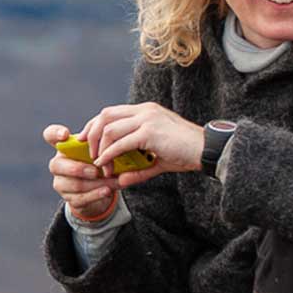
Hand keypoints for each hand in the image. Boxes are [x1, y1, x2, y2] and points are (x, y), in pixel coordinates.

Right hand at [43, 123, 119, 220]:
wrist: (99, 187)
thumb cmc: (98, 160)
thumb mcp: (100, 150)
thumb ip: (103, 145)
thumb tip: (111, 148)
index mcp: (63, 146)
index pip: (51, 135)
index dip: (55, 133)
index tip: (65, 134)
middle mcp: (57, 164)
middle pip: (57, 165)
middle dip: (79, 169)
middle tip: (96, 171)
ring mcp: (61, 183)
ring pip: (74, 184)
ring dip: (95, 184)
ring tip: (111, 182)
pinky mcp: (69, 198)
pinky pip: (81, 198)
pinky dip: (96, 194)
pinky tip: (107, 191)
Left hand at [78, 103, 204, 188]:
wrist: (207, 150)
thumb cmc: (185, 154)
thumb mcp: (157, 160)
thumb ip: (138, 168)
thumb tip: (121, 181)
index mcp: (145, 111)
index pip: (111, 112)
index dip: (94, 125)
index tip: (85, 140)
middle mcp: (144, 111)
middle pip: (105, 115)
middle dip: (91, 133)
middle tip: (86, 151)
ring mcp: (147, 119)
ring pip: (110, 128)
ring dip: (99, 148)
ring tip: (99, 165)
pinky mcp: (150, 132)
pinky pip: (121, 143)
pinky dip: (109, 154)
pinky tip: (105, 164)